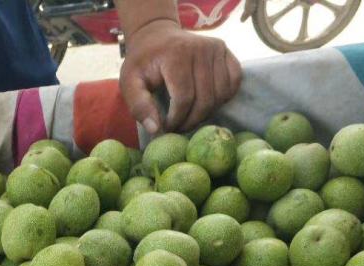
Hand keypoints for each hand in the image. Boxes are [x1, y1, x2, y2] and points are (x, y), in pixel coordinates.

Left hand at [120, 20, 241, 133]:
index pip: (184, 99)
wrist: (157, 37)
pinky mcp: (226, 52)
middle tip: (177, 127)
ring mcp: (217, 49)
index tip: (166, 128)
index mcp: (177, 55)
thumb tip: (156, 130)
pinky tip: (205, 103)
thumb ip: (139, 106)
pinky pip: (233, 83)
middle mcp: (201, 49)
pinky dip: (221, 99)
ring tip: (188, 116)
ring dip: (205, 114)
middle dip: (190, 121)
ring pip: (220, 96)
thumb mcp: (129, 83)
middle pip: (204, 101)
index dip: (176, 121)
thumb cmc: (143, 63)